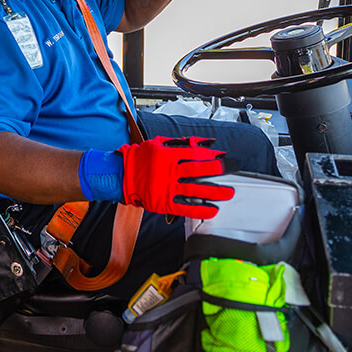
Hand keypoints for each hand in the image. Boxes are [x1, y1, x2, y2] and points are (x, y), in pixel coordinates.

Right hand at [119, 136, 234, 218]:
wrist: (121, 175)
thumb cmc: (140, 158)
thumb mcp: (159, 143)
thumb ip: (180, 143)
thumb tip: (202, 142)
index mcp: (167, 155)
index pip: (193, 153)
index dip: (209, 154)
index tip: (221, 156)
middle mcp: (168, 172)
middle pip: (197, 171)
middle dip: (217, 170)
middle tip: (231, 170)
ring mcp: (166, 189)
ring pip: (195, 191)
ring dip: (214, 193)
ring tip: (228, 193)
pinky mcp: (164, 203)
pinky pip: (185, 208)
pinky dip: (200, 210)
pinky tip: (212, 209)